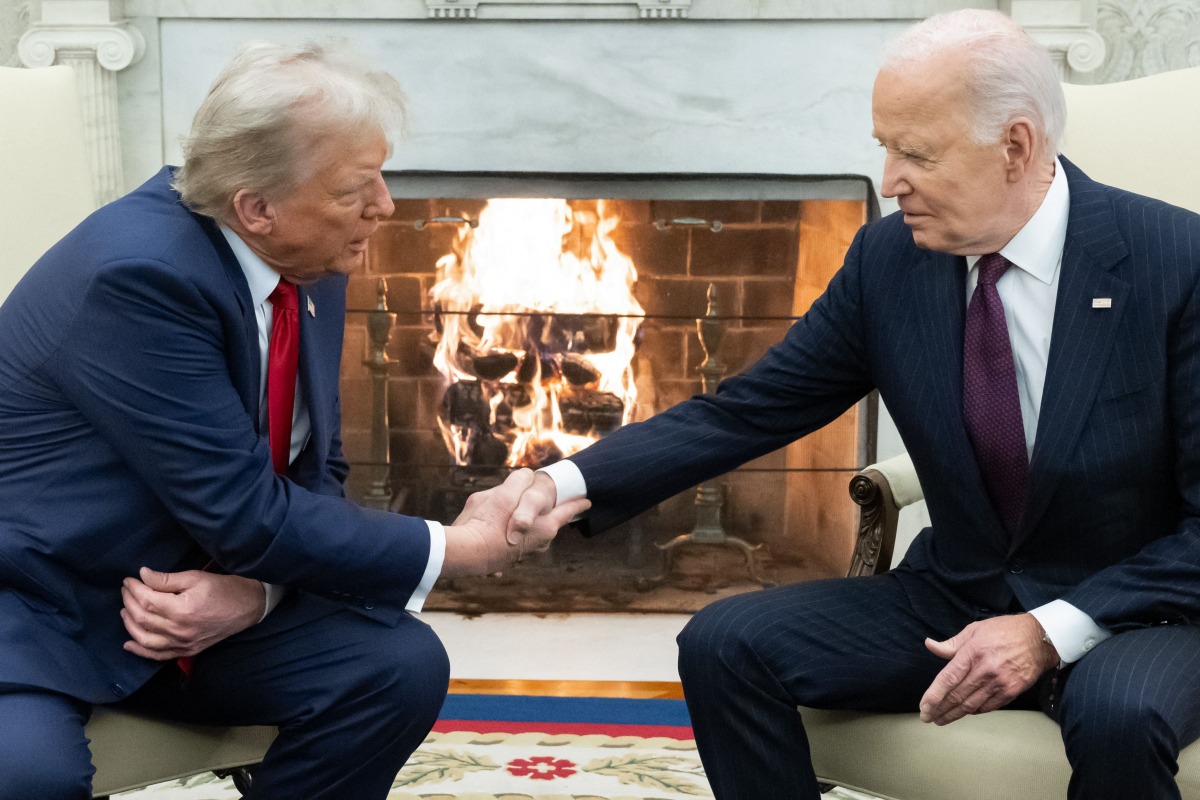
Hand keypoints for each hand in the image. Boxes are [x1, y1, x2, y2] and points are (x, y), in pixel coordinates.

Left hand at [120, 567, 265, 660]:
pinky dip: (141, 651)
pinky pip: (158, 655)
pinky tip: (129, 643)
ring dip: (130, 624)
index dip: (134, 589)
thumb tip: (143, 575)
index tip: (129, 579)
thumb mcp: (196, 577)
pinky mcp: (187, 650)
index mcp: (182, 610)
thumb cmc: (224, 589)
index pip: (147, 600)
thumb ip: (167, 579)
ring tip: (125, 610)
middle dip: (129, 602)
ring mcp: (182, 643)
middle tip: (126, 590)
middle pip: (143, 619)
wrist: (247, 607)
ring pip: (145, 639)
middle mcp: (180, 630)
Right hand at [442, 468, 588, 577]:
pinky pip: (507, 546)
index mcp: (544, 527)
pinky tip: (494, 537)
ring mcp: (521, 556)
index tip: (587, 502)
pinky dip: (503, 540)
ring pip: (526, 535)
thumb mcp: (504, 492)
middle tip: (546, 506)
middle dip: (543, 514)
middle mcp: (538, 544)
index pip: (566, 512)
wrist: (465, 555)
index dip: (577, 504)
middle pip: (546, 524)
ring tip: (510, 518)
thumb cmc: (486, 522)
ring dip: (521, 527)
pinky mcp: (503, 562)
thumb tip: (526, 477)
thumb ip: (519, 481)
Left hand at [919, 613, 1058, 724]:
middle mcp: (986, 670)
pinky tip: (964, 713)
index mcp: (973, 652)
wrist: (1039, 639)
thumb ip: (952, 643)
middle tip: (927, 717)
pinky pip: (988, 706)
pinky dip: (974, 711)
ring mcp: (1000, 683)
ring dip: (954, 714)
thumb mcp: (975, 630)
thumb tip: (930, 645)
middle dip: (940, 709)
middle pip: (957, 695)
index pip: (948, 678)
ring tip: (941, 719)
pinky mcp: (1011, 691)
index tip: (924, 707)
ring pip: (971, 704)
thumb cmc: (1004, 631)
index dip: (934, 695)